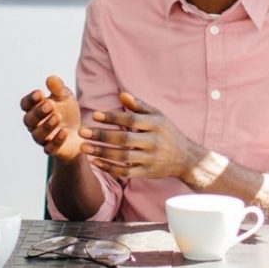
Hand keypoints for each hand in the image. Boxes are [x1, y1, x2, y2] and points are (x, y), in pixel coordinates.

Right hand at [20, 75, 84, 161]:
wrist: (81, 132)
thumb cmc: (67, 112)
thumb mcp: (65, 97)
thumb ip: (58, 89)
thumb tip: (50, 78)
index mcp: (34, 109)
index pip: (25, 104)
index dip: (30, 100)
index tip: (40, 93)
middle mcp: (34, 125)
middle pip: (29, 120)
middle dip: (38, 112)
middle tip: (50, 105)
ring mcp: (43, 139)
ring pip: (38, 135)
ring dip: (46, 125)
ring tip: (57, 117)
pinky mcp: (52, 150)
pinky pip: (50, 148)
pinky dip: (57, 140)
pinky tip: (64, 132)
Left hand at [79, 92, 205, 182]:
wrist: (186, 158)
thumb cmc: (167, 132)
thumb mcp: (158, 116)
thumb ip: (139, 106)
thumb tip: (122, 95)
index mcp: (156, 124)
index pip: (131, 120)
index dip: (113, 118)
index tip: (95, 115)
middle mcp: (154, 142)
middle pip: (124, 139)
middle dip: (102, 136)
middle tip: (83, 132)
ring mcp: (150, 158)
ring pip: (123, 157)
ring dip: (102, 152)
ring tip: (84, 147)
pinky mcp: (147, 172)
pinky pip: (125, 171)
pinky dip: (110, 168)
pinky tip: (95, 161)